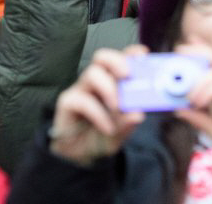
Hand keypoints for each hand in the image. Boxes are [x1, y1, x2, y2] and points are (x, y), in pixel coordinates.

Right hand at [49, 47, 146, 165]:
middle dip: (117, 62)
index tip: (143, 54)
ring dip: (108, 88)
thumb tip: (137, 114)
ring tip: (117, 107)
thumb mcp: (120, 133)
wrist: (80, 156)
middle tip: (127, 76)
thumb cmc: (101, 136)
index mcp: (112, 83)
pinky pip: (81, 100)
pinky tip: (107, 127)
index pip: (120, 61)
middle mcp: (96, 82)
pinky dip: (98, 114)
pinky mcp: (67, 102)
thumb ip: (127, 124)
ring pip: (91, 74)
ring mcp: (81, 90)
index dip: (131, 54)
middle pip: (102, 58)